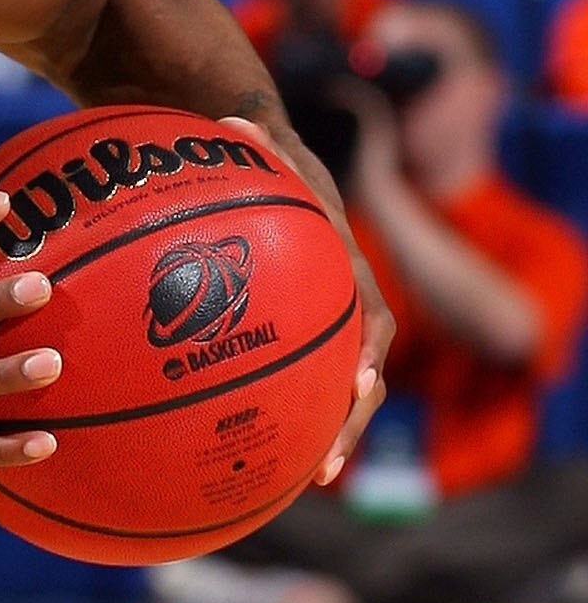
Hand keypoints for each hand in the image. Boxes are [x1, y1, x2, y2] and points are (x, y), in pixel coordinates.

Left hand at [221, 113, 389, 481]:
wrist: (258, 164)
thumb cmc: (260, 155)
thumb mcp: (261, 145)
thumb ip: (255, 141)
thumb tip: (231, 120)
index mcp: (342, 270)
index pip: (371, 318)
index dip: (369, 354)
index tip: (359, 385)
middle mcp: (339, 304)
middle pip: (361, 373)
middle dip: (349, 421)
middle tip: (326, 466)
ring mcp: (315, 325)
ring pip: (331, 390)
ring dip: (324, 435)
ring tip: (302, 482)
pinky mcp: (286, 337)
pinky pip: (290, 385)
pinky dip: (276, 420)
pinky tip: (238, 459)